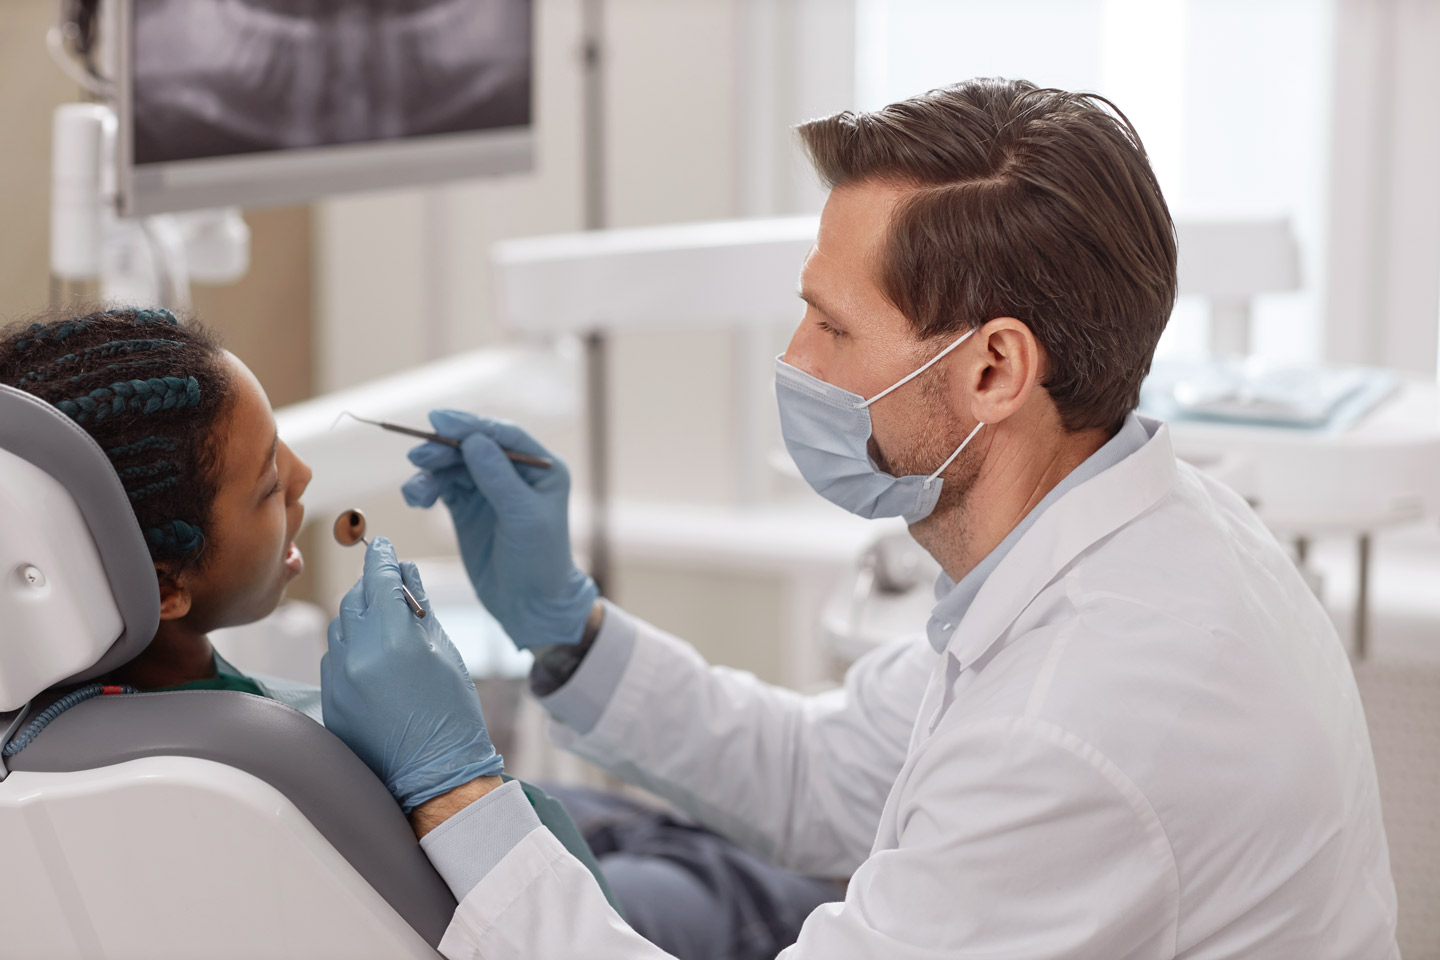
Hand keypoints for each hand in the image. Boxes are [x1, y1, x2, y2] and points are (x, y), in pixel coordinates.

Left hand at [321, 538, 503, 811]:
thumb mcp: (444, 653)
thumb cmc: (451, 716)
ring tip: (385, 628)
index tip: (383, 546)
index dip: (383, 558)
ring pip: (339, 626)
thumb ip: (420, 609)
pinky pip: (334, 656)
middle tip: (390, 587)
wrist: (433, 776)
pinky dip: (350, 647)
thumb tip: (407, 573)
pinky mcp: (330, 698)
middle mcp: (358, 655)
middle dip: (371, 588)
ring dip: (358, 617)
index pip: (379, 580)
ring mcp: (339, 678)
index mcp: (394, 640)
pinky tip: (374, 660)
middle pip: (354, 599)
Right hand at [401, 410, 596, 649]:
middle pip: (472, 446)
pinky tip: (417, 499)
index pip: (501, 435)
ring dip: (430, 472)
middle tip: (418, 457)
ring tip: (416, 493)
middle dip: (443, 449)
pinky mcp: (468, 507)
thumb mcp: (523, 517)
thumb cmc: (539, 560)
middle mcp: (514, 472)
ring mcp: (489, 489)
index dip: (470, 425)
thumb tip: (474, 440)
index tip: (438, 420)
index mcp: (540, 467)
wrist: (530, 604)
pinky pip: (442, 487)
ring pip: (452, 466)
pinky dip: (427, 488)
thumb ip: (498, 478)